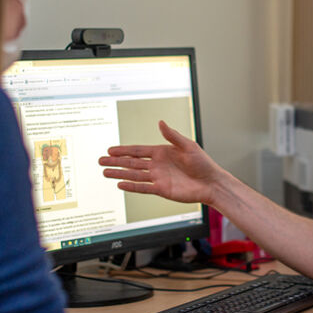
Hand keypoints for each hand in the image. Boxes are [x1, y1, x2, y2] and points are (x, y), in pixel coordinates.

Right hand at [100, 120, 223, 204]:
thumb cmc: (203, 163)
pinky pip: (143, 188)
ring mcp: (158, 178)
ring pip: (134, 175)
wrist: (211, 183)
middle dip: (116, 161)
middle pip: (132, 163)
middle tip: (100, 160)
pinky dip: (131, 186)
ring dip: (119, 173)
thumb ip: (172, 136)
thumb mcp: (188, 146)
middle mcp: (157, 165)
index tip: (110, 150)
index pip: (138, 151)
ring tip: (105, 172)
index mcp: (162, 152)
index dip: (124, 150)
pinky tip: (120, 184)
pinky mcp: (161, 190)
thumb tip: (160, 122)